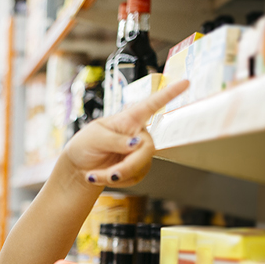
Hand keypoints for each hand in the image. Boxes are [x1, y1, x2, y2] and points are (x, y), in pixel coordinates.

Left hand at [63, 79, 188, 187]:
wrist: (79, 167)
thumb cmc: (84, 145)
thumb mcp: (94, 138)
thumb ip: (116, 140)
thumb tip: (137, 144)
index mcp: (128, 119)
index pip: (151, 105)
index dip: (169, 94)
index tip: (185, 82)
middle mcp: (137, 134)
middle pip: (147, 149)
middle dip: (128, 166)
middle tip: (111, 175)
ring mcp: (139, 151)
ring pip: (140, 167)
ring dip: (117, 175)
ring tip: (97, 174)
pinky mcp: (138, 167)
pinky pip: (135, 177)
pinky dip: (117, 181)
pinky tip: (104, 176)